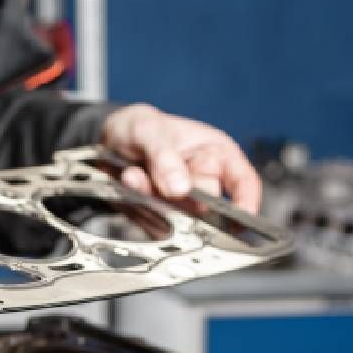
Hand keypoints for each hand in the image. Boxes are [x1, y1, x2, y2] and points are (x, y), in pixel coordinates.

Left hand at [101, 104, 260, 212]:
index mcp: (214, 153)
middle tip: (163, 185)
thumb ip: (164, 157)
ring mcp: (180, 201)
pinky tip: (129, 181)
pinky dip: (138, 206)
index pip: (242, 182)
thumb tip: (181, 188)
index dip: (246, 203)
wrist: (107, 141)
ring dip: (153, 199)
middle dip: (182, 198)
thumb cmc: (138, 128)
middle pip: (206, 205)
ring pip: (177, 217)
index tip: (238, 221)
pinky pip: (154, 224)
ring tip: (135, 174)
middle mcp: (201, 179)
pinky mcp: (159, 216)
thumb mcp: (148, 130)